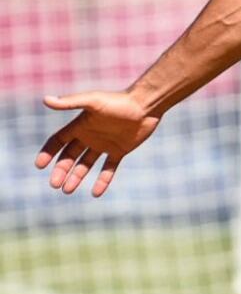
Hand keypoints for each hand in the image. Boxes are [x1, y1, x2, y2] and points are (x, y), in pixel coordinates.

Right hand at [35, 91, 161, 196]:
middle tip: (55, 184)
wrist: (146, 105)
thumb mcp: (93, 101)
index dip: (48, 152)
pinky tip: (95, 193)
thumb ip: (70, 102)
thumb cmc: (119, 101)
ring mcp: (105, 144)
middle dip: (61, 170)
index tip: (40, 166)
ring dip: (76, 177)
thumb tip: (45, 100)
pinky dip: (102, 181)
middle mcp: (90, 136)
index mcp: (80, 125)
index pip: (58, 141)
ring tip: (67, 190)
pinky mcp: (120, 150)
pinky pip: (108, 169)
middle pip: (69, 156)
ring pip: (86, 164)